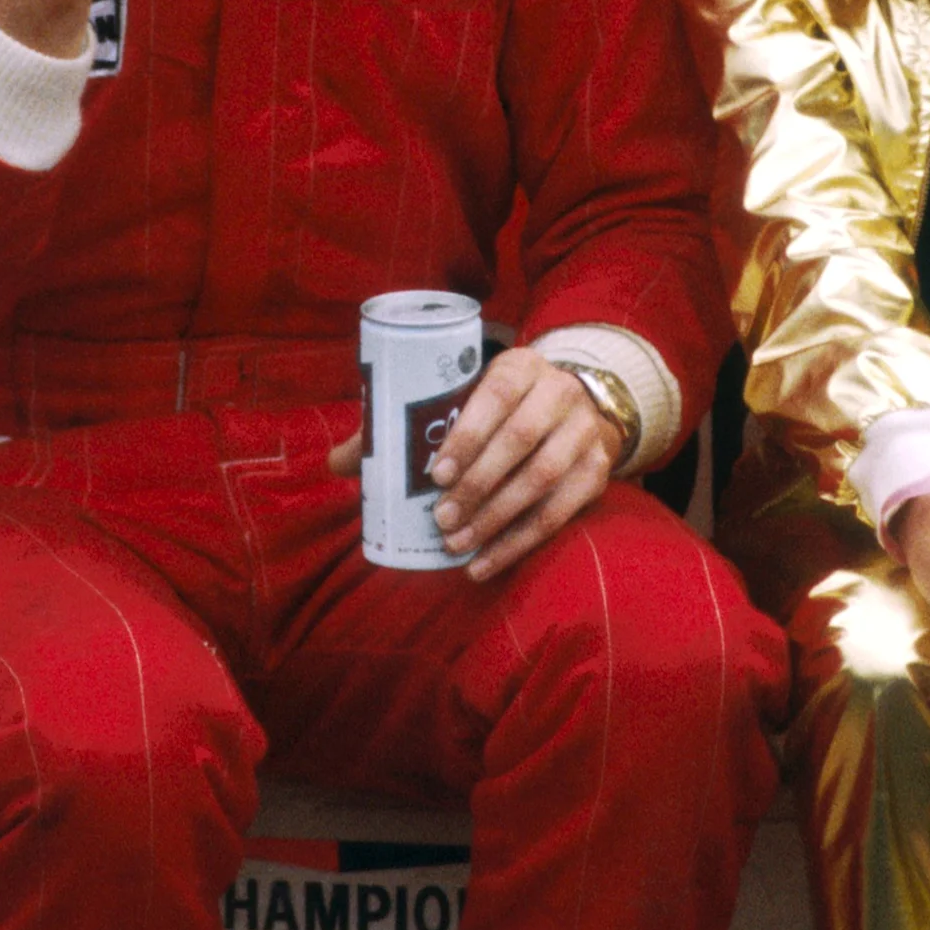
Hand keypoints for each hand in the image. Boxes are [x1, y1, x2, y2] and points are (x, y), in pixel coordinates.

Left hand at [330, 346, 621, 581]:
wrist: (571, 409)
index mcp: (521, 365)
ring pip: (542, 479)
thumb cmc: (496, 408)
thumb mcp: (460, 400)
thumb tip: (333, 463)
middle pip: (521, 440)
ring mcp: (585, 433)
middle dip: (477, 484)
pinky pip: (560, 514)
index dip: (468, 434)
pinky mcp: (596, 472)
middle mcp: (560, 392)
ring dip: (496, 518)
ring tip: (456, 544)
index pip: (497, 394)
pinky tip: (484, 564)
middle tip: (441, 518)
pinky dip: (519, 543)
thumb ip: (403, 426)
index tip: (435, 473)